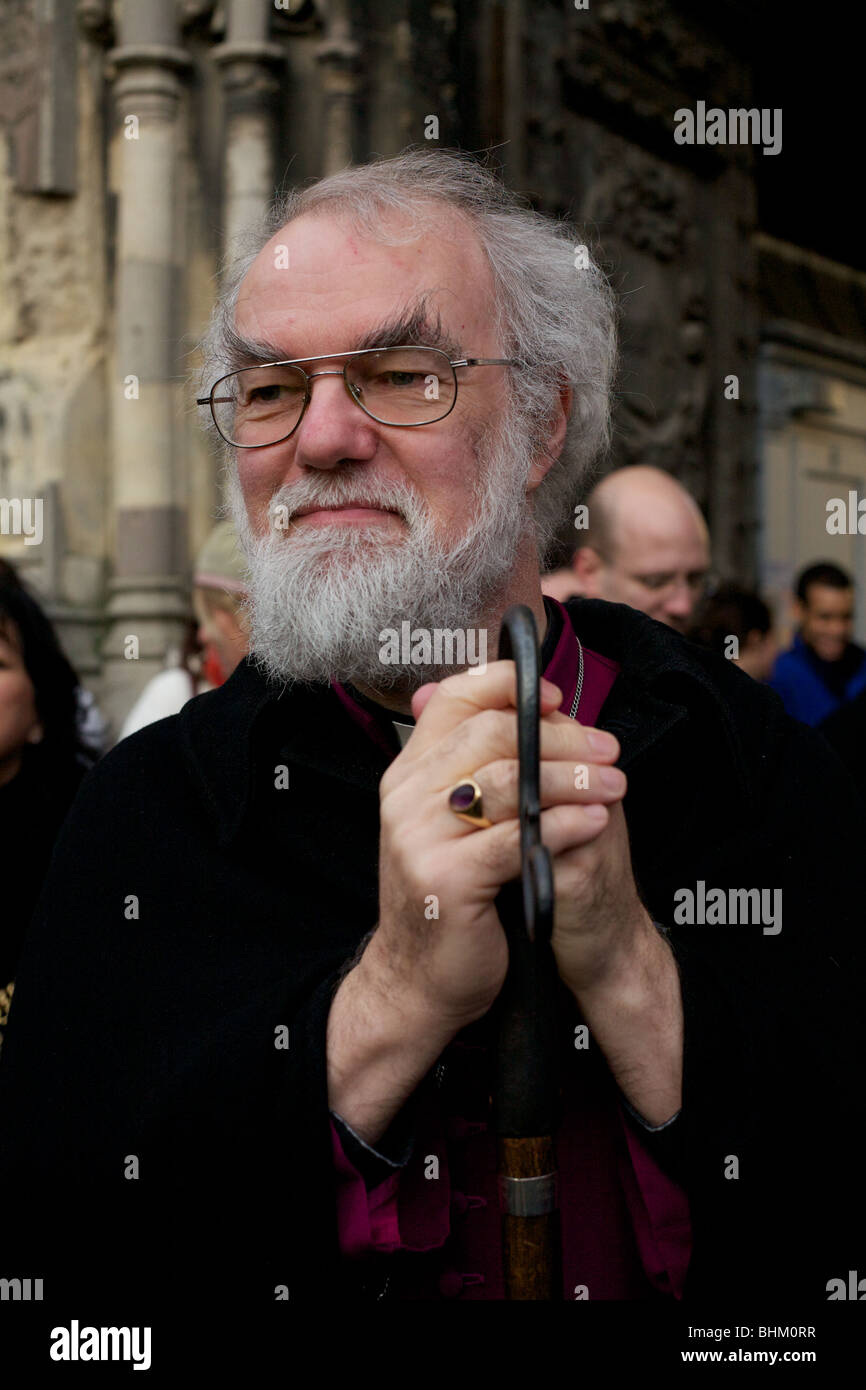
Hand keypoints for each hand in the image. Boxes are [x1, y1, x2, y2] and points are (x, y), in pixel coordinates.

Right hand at [374, 661, 623, 1031]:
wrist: (420, 980)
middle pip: (490, 733)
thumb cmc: (452, 896)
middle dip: (560, 737)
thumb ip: (479, 767)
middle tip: (608, 751)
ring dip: (572, 779)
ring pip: (507, 781)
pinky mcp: (446, 878)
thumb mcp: (455, 823)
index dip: (507, 686)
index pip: (452, 699)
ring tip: (613, 786)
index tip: (557, 697)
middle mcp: (406, 796)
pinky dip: (564, 824)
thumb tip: (529, 706)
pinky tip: (595, 822)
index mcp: (409, 773)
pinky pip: (516, 837)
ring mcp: (420, 837)